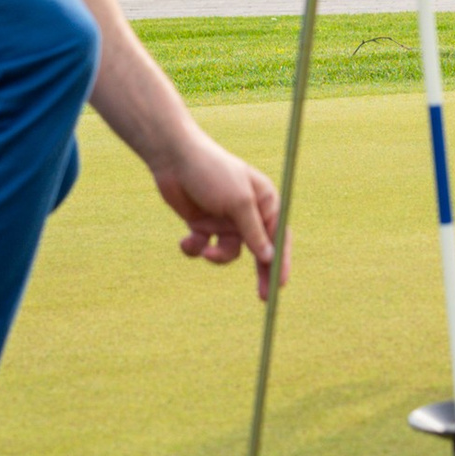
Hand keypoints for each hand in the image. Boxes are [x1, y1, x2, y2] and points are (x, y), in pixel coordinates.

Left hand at [150, 124, 284, 298]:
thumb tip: (270, 258)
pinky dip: (196, 249)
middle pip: (259, 250)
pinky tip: (186, 241)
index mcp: (264, 201)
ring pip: (229, 252)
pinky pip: (205, 247)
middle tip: (264, 297)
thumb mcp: (238, 202)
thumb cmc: (212, 172)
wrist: (173, 158)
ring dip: (217, 256)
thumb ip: (254, 232)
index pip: (279, 236)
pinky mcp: (203, 224)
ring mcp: (224, 219)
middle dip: (260, 272)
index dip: (281, 261)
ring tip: (204, 250)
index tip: (279, 284)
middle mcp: (247, 212)